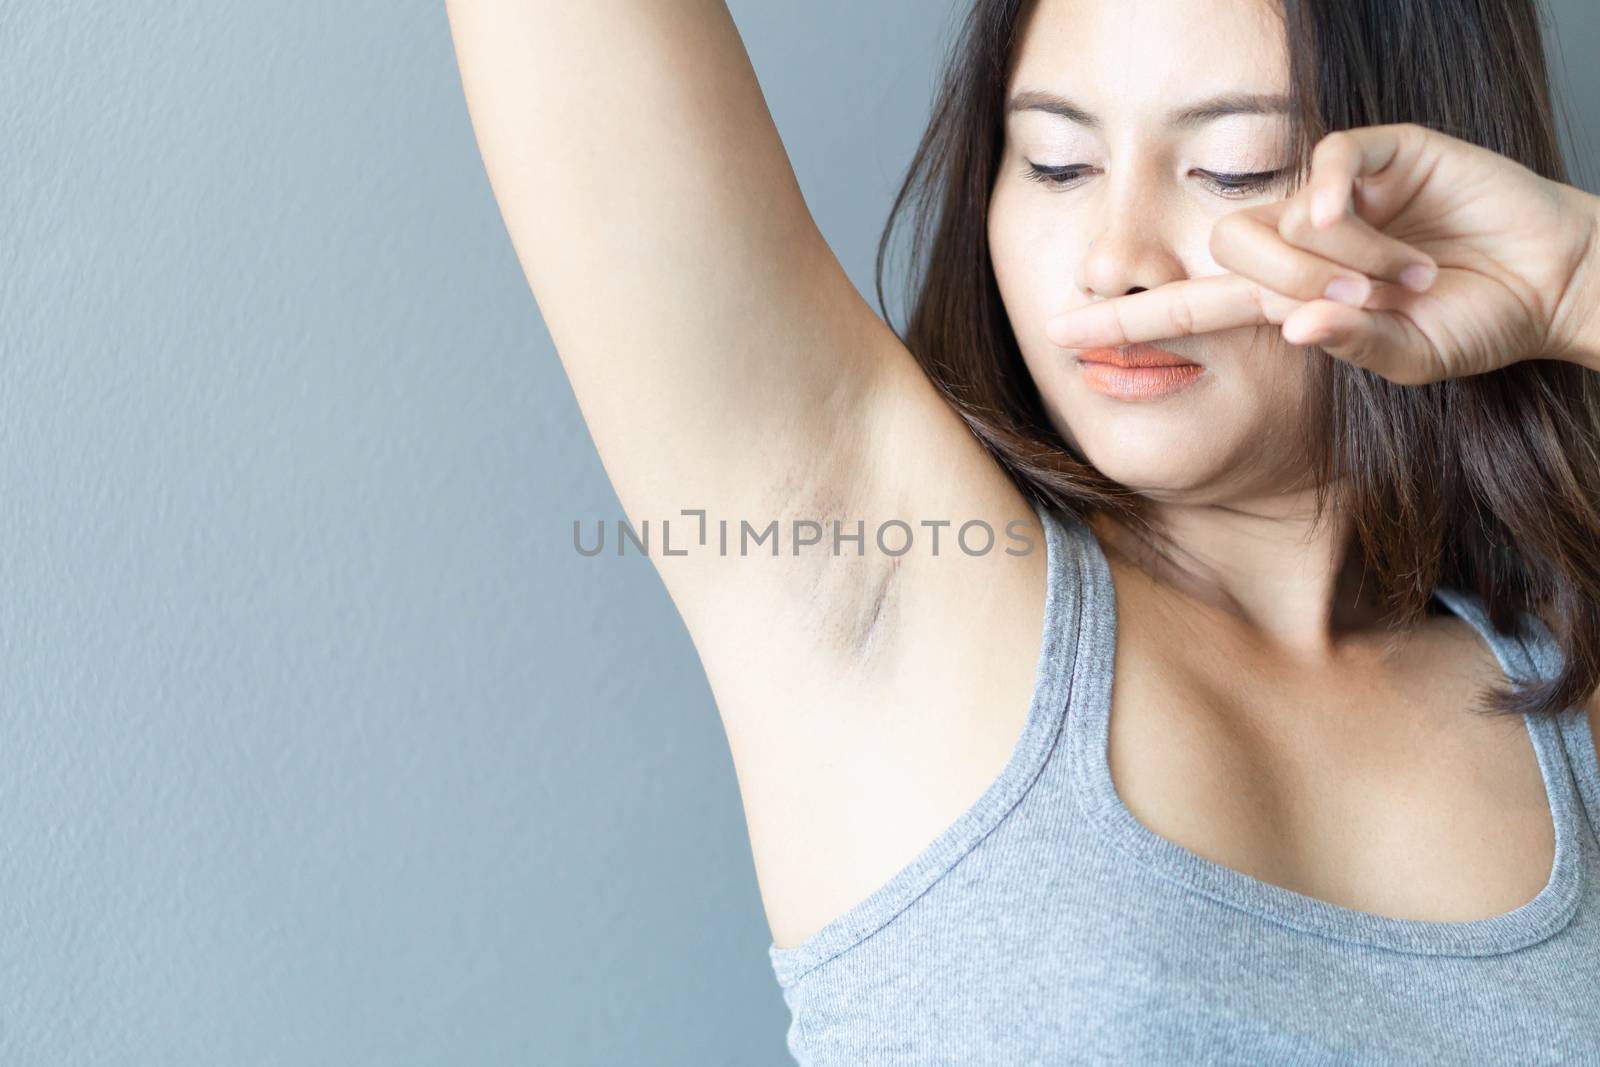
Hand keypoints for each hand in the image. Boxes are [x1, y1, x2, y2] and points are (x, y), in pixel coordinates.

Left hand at [1044, 123, 1599, 383]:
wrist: (1549, 281)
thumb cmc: (1474, 321)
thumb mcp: (1409, 357)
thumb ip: (1353, 346)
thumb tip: (1300, 324)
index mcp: (1287, 297)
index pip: (1190, 306)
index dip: (1129, 320)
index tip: (1061, 336)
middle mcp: (1295, 242)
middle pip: (1228, 254)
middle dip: (1286, 287)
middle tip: (1368, 300)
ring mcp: (1329, 195)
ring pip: (1273, 218)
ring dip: (1334, 258)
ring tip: (1406, 274)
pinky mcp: (1377, 153)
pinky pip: (1321, 162)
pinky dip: (1333, 194)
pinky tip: (1361, 218)